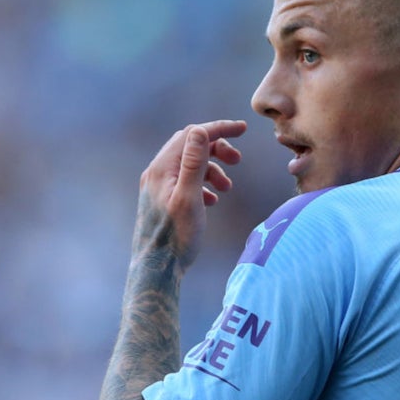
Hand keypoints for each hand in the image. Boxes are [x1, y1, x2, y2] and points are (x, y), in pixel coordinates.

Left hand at [134, 120, 246, 270]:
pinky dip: (203, 184)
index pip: (192, 135)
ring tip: (227, 188)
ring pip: (189, 165)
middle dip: (217, 149)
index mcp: (162, 168)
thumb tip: (200, 130)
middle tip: (238, 161)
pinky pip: (186, 181)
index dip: (218, 129)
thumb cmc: (175, 237)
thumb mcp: (189, 197)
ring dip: (212, 169)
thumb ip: (194, 163)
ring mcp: (158, 187)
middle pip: (190, 146)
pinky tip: (213, 201)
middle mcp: (157, 173)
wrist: (156, 270)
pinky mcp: (162, 201)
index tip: (243, 129)